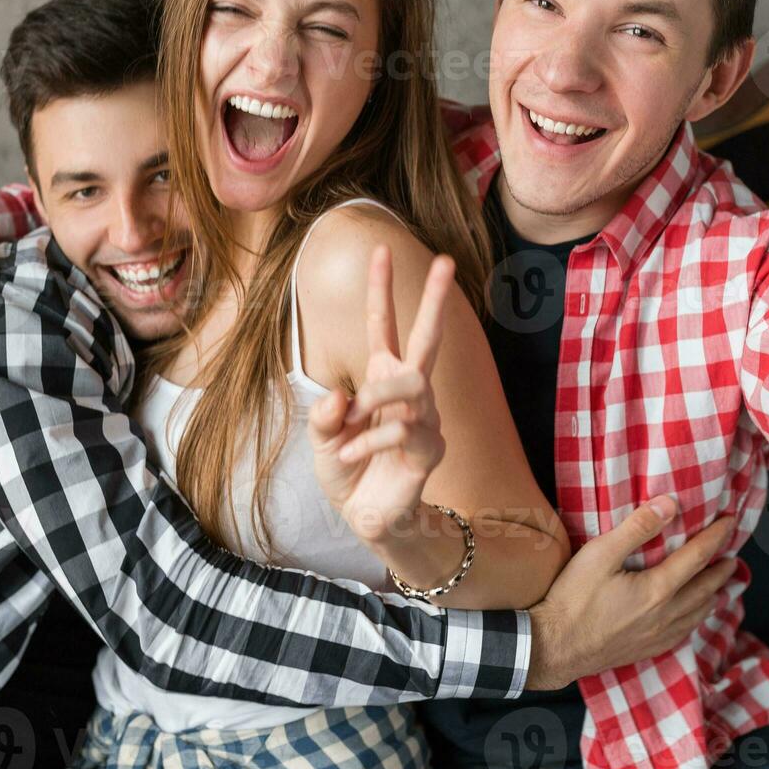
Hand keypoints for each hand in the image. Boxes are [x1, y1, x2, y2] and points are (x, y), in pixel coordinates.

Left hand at [307, 245, 454, 542]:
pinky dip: (366, 442)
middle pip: (428, 338)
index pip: (384, 326)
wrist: (366, 518)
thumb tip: (340, 396)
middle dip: (435, 300)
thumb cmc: (348, 471)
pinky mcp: (428, 448)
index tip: (381, 250)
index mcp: (380, 378)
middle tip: (447, 262)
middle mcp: (407, 392)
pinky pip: (399, 430)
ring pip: (410, 384)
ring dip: (376, 397)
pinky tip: (349, 457)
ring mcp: (423, 418)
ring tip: (350, 420)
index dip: (381, 290)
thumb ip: (323, 416)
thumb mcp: (321, 439)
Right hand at [525, 497, 737, 689]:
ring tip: (722, 586)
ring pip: (698, 614)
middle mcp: (666, 614)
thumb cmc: (572, 597)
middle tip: (734, 557)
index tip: (730, 522)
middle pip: (706, 588)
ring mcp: (658, 636)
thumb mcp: (599, 554)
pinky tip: (692, 618)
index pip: (698, 557)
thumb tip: (669, 504)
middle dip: (722, 570)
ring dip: (713, 596)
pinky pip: (684, 633)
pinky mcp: (647, 650)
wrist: (554, 648)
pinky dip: (696, 620)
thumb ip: (636, 528)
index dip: (716, 537)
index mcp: (658, 589)